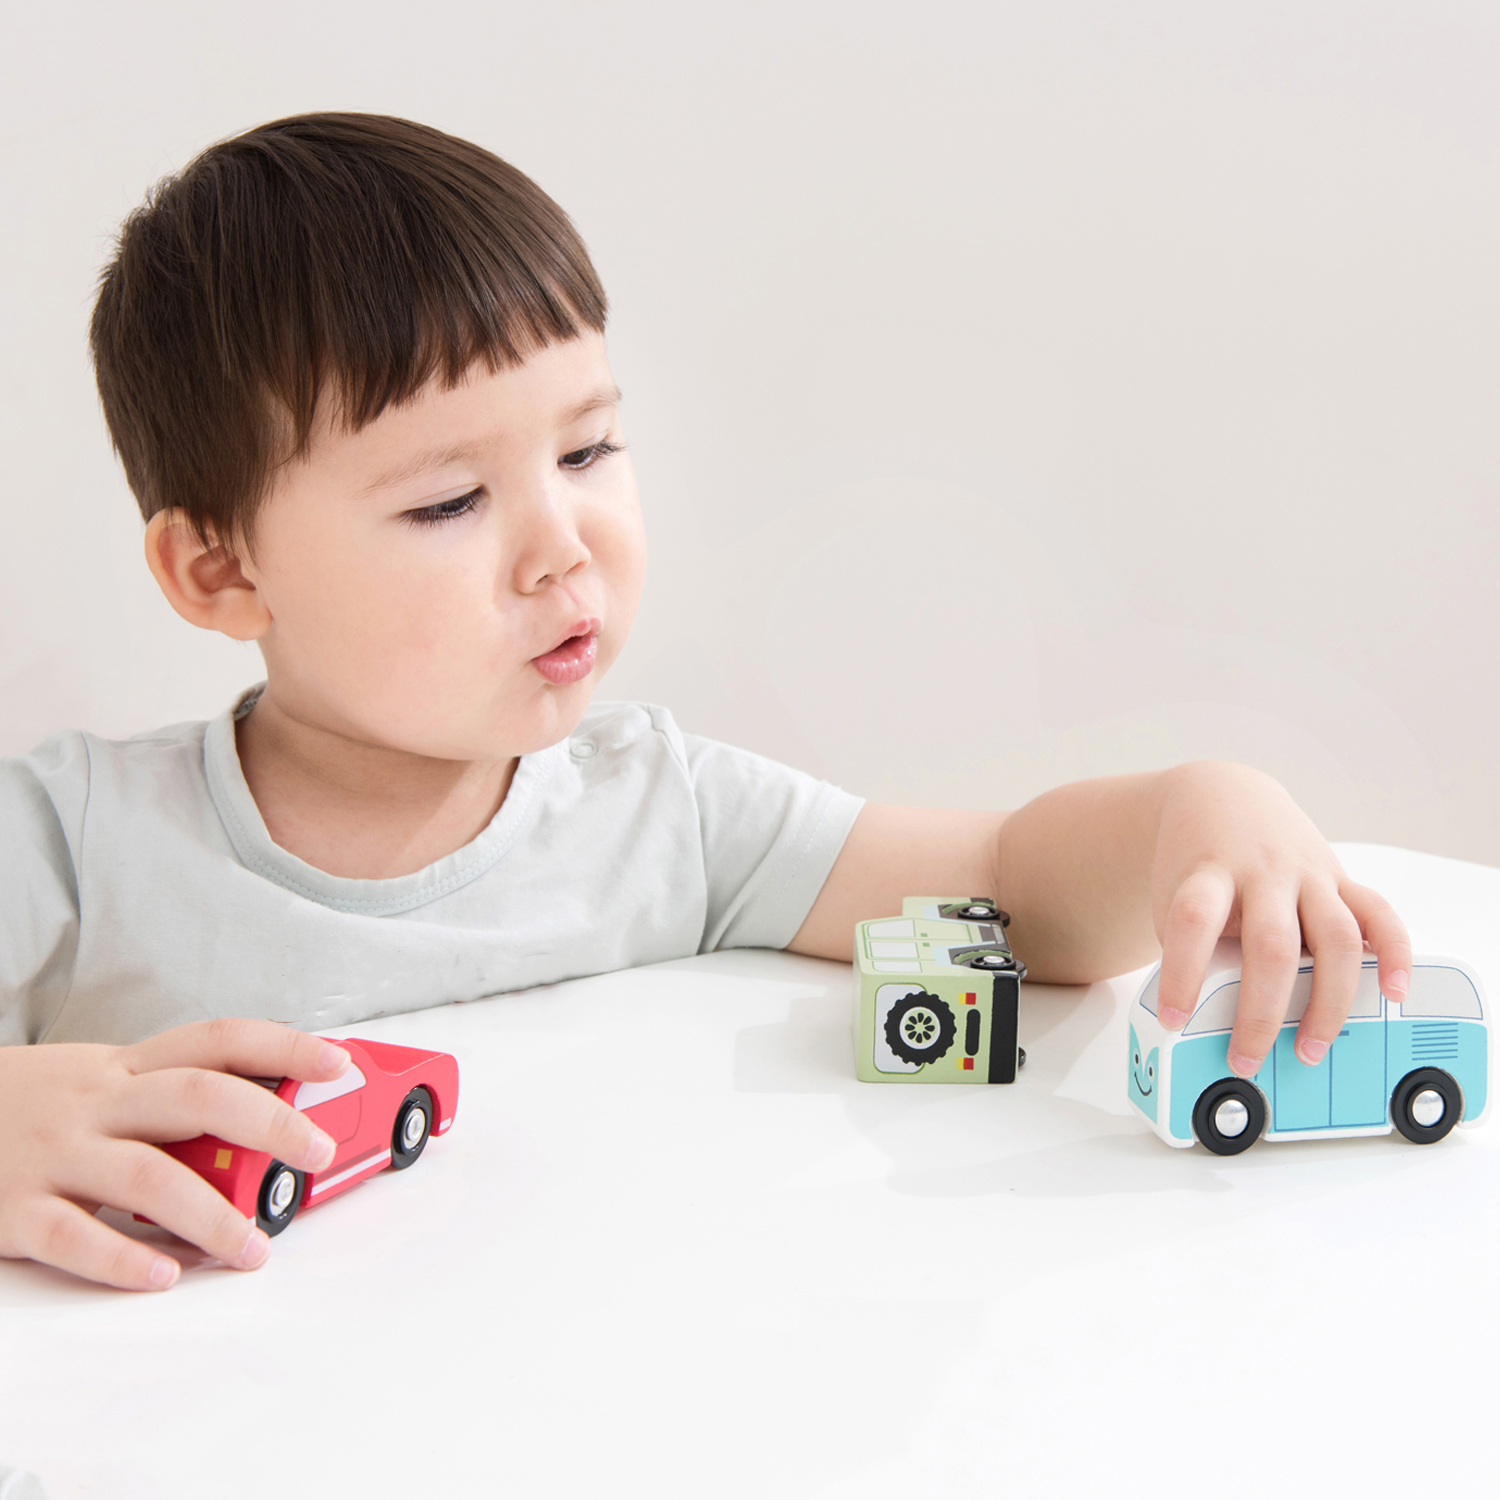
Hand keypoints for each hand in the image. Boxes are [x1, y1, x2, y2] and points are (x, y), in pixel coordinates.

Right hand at [0, 1018, 347, 1290]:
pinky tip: (164, 1275)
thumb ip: (162, 1096)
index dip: (282, 1047)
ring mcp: (54, 1154)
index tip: (337, 1062)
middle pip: (198, 1097)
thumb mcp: (92, 1082)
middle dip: (268, 1124)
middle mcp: (96, 1101)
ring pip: (146, 1175)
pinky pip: (72, 1236)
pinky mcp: (10, 1209)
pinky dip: (122, 1258)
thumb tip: (263, 1119)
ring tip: (253, 1249)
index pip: (217, 1040)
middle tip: (315, 1155)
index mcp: (123, 1067)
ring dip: (210, 1215)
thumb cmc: (24, 1106)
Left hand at [1151, 762, 1410, 1076]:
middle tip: (1246, 1057)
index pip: (1194, 921)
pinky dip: (1394, 952)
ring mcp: (1307, 873)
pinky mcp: (1340, 877)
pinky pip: (1379, 912)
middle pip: (1271, 944)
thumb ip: (1190, 945)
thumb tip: (1202, 1020)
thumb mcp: (1173, 895)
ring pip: (1335, 937)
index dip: (1183, 973)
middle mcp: (1263, 871)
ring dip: (1328, 1001)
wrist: (1221, 799)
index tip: (1175, 1019)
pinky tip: (1392, 991)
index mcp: (1210, 873)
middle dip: (1261, 1011)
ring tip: (1310, 1047)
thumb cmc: (1196, 862)